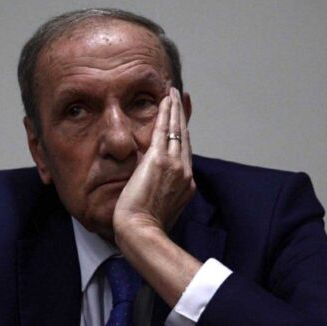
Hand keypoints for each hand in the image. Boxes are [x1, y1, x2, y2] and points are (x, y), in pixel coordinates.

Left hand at [113, 87, 194, 241]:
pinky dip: (166, 112)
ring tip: (172, 93)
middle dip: (182, 117)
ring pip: (177, 130)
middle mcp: (184, 172)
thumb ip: (158, 193)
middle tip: (180, 99)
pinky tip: (165, 99)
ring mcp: (174, 165)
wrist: (141, 232)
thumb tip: (150, 186)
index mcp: (185, 185)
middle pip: (184, 138)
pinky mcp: (159, 159)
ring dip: (174, 109)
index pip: (184, 154)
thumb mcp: (158, 208)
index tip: (183, 124)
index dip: (183, 136)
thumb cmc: (143, 228)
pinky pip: (164, 129)